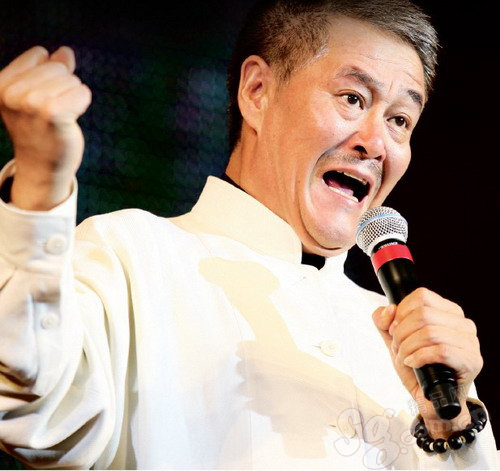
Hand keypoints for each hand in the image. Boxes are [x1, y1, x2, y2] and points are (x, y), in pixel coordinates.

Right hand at [0, 46, 91, 209]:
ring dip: (73, 98)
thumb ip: (50, 70)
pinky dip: (82, 103)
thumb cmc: (42, 131)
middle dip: (63, 87)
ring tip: (59, 118)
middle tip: (52, 113)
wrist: (42, 167)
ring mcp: (30, 103)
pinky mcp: (52, 114)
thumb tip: (66, 51)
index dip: (49, 74)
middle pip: (58, 67)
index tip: (40, 99)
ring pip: (71, 80)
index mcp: (2, 84)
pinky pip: (82, 92)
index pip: (39, 54)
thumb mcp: (36, 95)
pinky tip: (71, 119)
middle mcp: (12, 93)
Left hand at [372, 287, 481, 437]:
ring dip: (408, 347)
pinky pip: (440, 351)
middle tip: (398, 348)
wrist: (430, 400)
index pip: (421, 296)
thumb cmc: (416, 366)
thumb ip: (382, 320)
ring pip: (430, 333)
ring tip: (405, 358)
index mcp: (448, 312)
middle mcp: (463, 323)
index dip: (401, 312)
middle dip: (401, 334)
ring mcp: (470, 342)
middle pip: (422, 315)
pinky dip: (419, 358)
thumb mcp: (393, 339)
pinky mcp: (472, 361)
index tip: (394, 329)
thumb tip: (389, 310)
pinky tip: (414, 364)